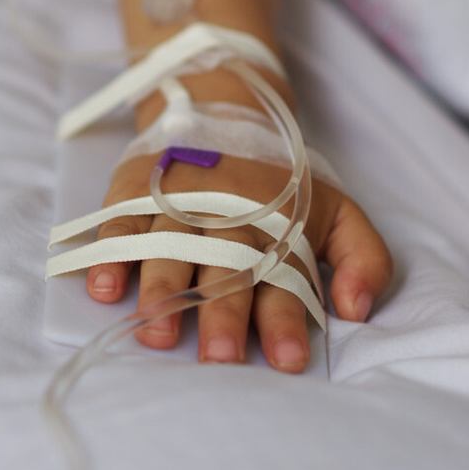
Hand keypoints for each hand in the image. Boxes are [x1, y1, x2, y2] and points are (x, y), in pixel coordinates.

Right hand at [86, 71, 392, 372]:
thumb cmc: (280, 183)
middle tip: (220, 358)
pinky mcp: (137, 192)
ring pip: (170, 251)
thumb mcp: (338, 211)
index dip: (285, 322)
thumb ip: (363, 258)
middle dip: (224, 315)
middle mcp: (227, 219)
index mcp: (276, 230)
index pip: (284, 281)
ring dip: (164, 292)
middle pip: (225, 272)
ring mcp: (177, 204)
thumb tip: (356, 311)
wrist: (223, 109)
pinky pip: (120, 224)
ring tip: (159, 332)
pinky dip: (110, 254)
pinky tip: (105, 288)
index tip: (288, 360)